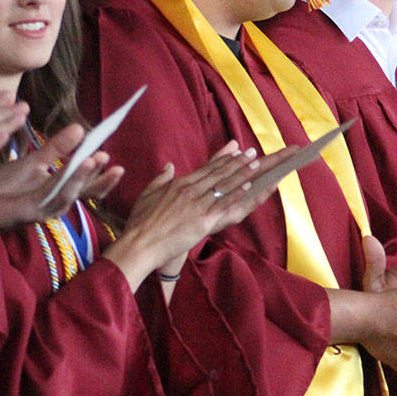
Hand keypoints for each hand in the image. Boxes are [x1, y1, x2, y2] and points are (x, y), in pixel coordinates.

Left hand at [0, 123, 121, 260]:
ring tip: (95, 159)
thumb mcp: (33, 161)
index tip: (111, 150)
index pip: (89, 181)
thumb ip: (56, 148)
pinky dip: (67, 182)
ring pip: (73, 192)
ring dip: (85, 176)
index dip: (103, 170)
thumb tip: (80, 128)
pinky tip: (74, 167)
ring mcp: (48, 208)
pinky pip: (54, 196)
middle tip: (107, 156)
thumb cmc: (6, 186)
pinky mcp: (34, 211)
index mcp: (62, 189)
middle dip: (101, 175)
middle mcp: (60, 201)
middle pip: (88, 190)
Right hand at [104, 142, 302, 290]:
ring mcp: (197, 205)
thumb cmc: (140, 222)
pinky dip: (237, 195)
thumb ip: (161, 179)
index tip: (236, 151)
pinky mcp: (202, 221)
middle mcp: (190, 191)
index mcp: (179, 184)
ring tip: (256, 164)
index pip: (206, 169)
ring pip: (224, 186)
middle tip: (253, 153)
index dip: (223, 160)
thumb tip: (169, 166)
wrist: (139, 244)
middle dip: (238, 162)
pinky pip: (223, 205)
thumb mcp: (147, 194)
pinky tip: (249, 187)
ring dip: (242, 174)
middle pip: (218, 173)